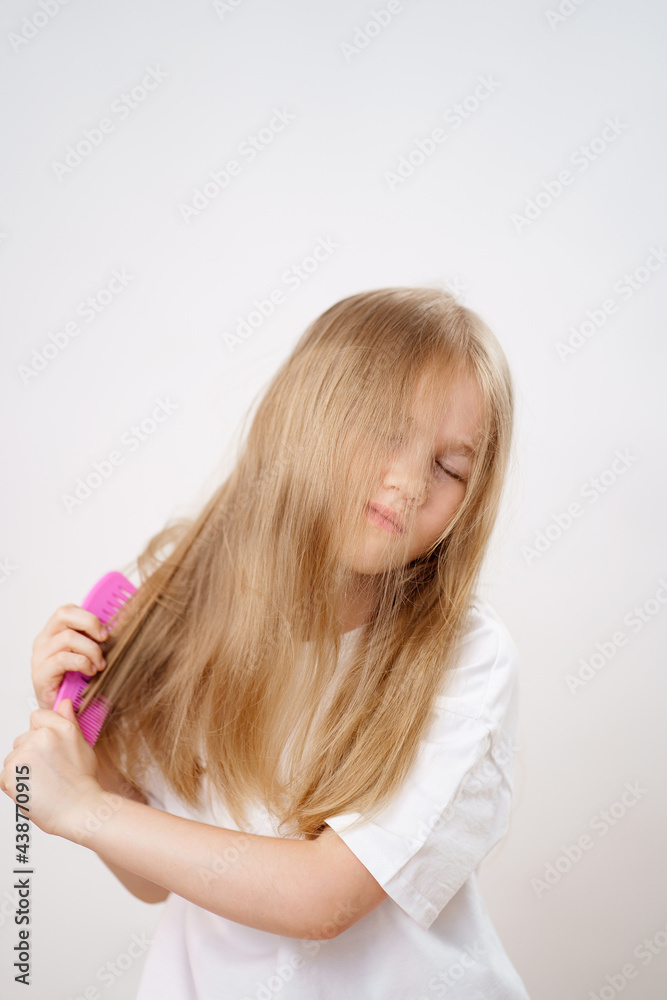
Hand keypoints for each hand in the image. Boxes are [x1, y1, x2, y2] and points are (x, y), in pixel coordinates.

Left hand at [0, 699, 103, 838]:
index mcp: (60, 728)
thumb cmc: (82, 783)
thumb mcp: (82, 746)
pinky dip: (15, 785)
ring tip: (42, 783)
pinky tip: (33, 790)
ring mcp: (23, 755)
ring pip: (13, 759)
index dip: (42, 733)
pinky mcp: (10, 774)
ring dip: (22, 770)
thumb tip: (63, 703)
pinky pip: (5, 776)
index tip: (49, 749)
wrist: (80, 810)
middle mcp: (41, 738)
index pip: (37, 716)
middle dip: (31, 754)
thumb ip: (68, 721)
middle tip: (49, 771)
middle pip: (22, 739)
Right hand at [31, 603, 108, 709]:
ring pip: (67, 637)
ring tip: (100, 664)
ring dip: (91, 650)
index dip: (88, 615)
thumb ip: (94, 640)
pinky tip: (90, 671)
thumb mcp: (87, 656)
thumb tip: (119, 625)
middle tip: (105, 639)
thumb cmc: (75, 684)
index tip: (105, 631)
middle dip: (90, 623)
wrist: (60, 713)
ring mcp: (40, 657)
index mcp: (53, 633)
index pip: (68, 610)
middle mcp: (44, 641)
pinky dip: (82, 663)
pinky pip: (63, 659)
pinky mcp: (40, 674)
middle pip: (63, 614)